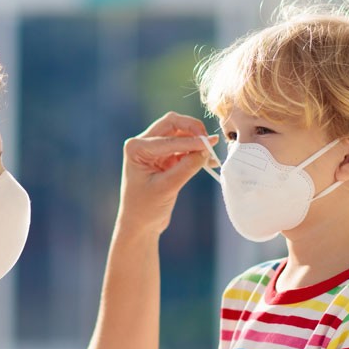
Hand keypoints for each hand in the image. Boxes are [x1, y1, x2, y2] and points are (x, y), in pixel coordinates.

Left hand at [119, 112, 217, 235]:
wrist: (139, 224)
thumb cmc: (145, 208)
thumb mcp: (167, 188)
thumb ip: (187, 167)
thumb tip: (206, 150)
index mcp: (136, 148)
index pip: (168, 138)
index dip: (191, 141)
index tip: (209, 146)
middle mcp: (143, 143)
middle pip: (172, 124)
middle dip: (193, 130)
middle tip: (210, 140)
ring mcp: (154, 149)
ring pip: (179, 133)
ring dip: (196, 141)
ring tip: (212, 152)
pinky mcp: (164, 158)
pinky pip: (183, 147)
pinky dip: (196, 151)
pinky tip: (209, 160)